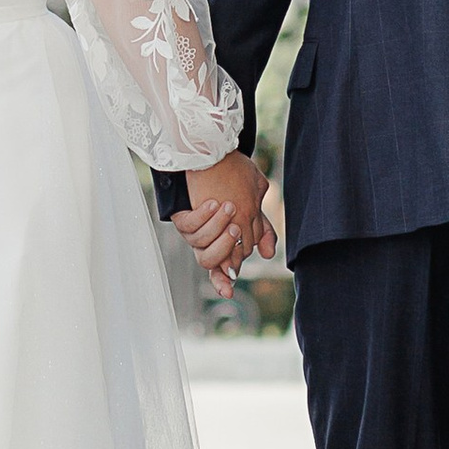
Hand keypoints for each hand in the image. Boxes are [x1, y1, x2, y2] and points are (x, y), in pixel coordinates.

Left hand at [174, 154, 272, 298]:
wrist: (213, 157)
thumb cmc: (233, 184)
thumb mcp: (253, 208)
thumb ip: (261, 232)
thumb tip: (267, 254)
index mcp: (220, 244)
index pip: (219, 270)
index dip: (222, 281)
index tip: (228, 291)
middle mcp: (204, 242)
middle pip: (212, 260)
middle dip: (226, 246)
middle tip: (237, 226)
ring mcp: (191, 231)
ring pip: (201, 244)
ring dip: (215, 228)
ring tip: (227, 207)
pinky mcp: (181, 217)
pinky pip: (189, 225)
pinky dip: (201, 215)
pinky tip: (211, 203)